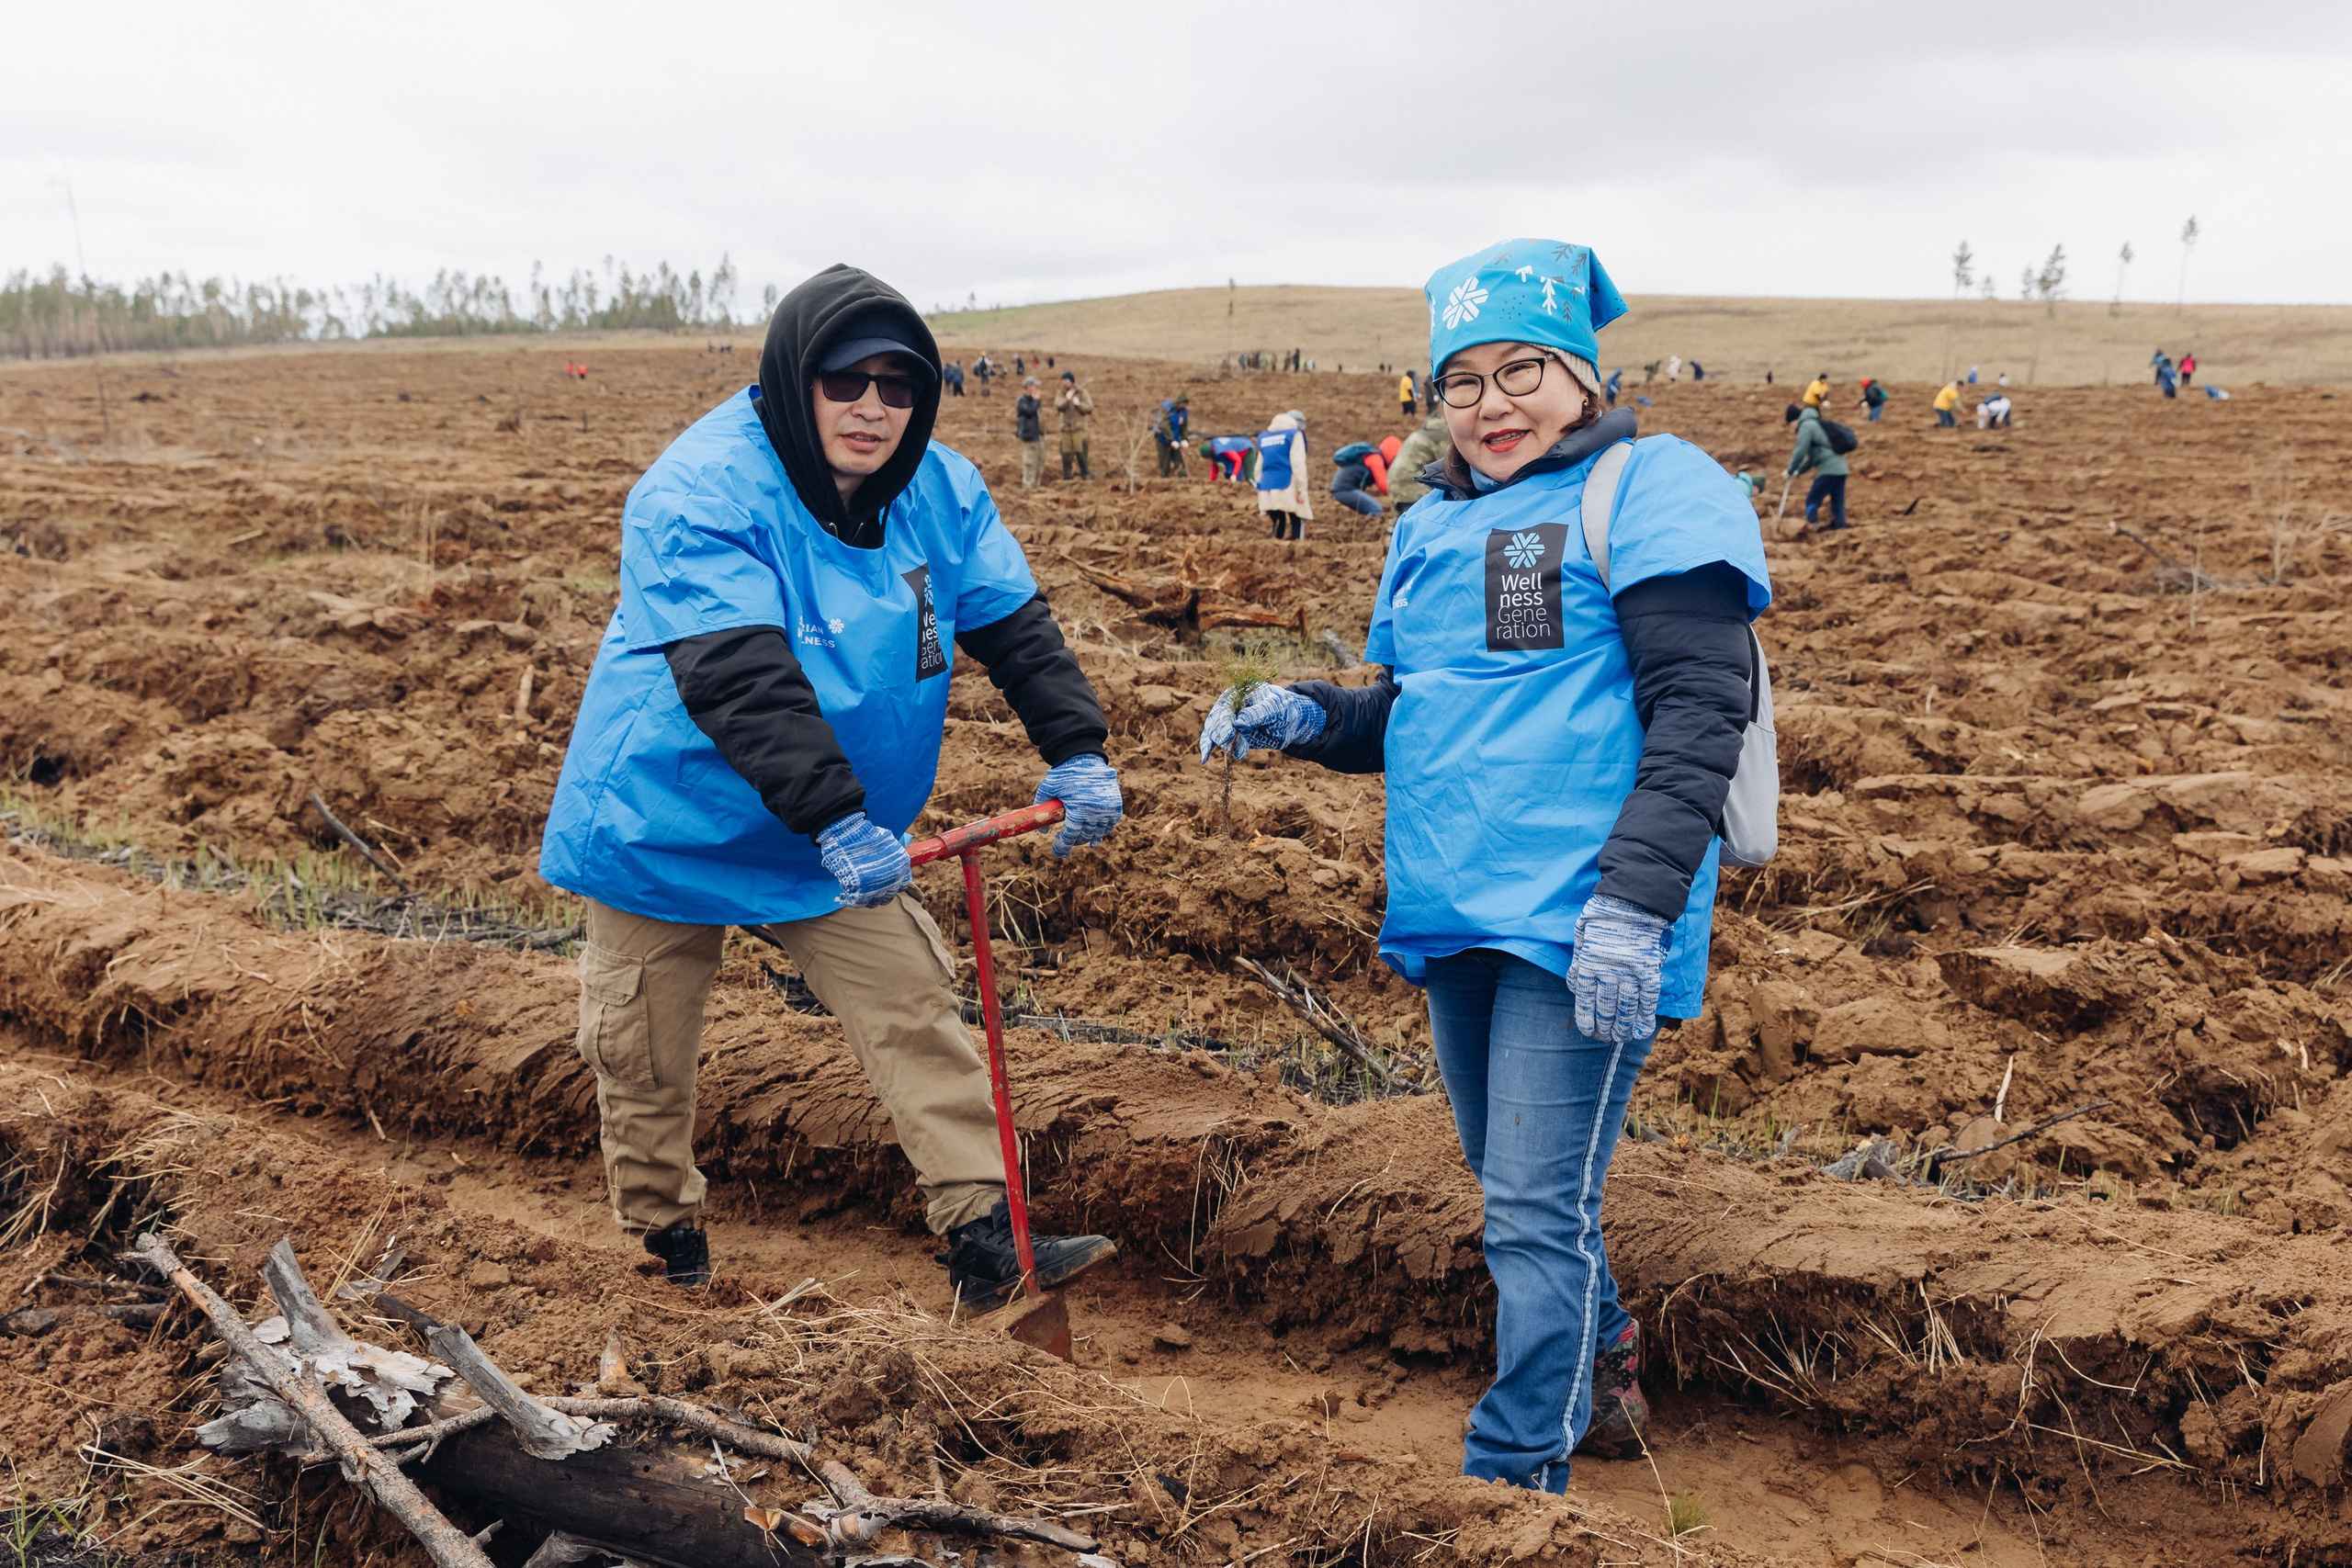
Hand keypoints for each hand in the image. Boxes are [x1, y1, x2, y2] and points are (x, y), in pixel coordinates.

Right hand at [816, 812, 912, 907]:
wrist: (848, 832)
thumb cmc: (864, 835)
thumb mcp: (887, 844)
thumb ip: (891, 861)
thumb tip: (890, 872)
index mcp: (901, 866)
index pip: (900, 886)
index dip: (890, 886)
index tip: (881, 884)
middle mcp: (893, 878)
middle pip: (887, 897)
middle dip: (877, 895)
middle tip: (866, 890)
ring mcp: (878, 886)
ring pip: (873, 902)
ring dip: (864, 899)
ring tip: (855, 892)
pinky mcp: (861, 890)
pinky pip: (858, 902)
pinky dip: (850, 900)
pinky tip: (843, 896)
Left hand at [1033, 754, 1121, 857]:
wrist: (1087, 758)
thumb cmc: (1065, 773)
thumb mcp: (1048, 788)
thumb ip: (1041, 808)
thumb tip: (1043, 831)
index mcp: (1078, 809)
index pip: (1071, 837)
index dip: (1062, 847)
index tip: (1057, 851)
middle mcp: (1095, 812)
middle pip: (1083, 837)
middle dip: (1072, 841)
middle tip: (1064, 839)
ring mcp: (1108, 810)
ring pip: (1097, 834)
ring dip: (1086, 838)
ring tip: (1078, 837)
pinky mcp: (1116, 806)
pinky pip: (1109, 826)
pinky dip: (1101, 831)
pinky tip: (1094, 835)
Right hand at [1197, 683, 1325, 763]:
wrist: (1289, 721)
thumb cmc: (1282, 709)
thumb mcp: (1274, 709)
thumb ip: (1258, 714)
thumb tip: (1238, 722)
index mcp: (1237, 693)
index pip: (1225, 707)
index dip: (1224, 721)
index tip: (1229, 735)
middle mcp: (1228, 707)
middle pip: (1216, 721)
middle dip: (1223, 736)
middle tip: (1237, 748)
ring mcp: (1227, 721)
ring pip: (1214, 733)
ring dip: (1225, 745)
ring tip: (1241, 752)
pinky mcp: (1229, 735)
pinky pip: (1213, 740)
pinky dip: (1208, 748)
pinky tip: (1204, 759)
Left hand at [1567, 894, 1673, 1043]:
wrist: (1634, 898)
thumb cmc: (1603, 913)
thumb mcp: (1581, 934)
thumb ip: (1578, 961)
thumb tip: (1574, 985)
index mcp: (1589, 963)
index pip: (1585, 1000)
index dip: (1587, 1019)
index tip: (1588, 1031)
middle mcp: (1608, 972)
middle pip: (1605, 1007)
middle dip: (1604, 1026)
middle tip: (1605, 1037)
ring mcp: (1630, 971)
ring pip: (1626, 1007)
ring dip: (1624, 1026)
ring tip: (1622, 1037)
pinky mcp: (1650, 968)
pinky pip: (1648, 998)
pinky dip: (1646, 1015)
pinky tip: (1644, 1028)